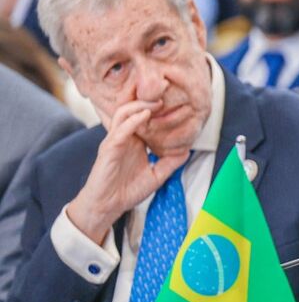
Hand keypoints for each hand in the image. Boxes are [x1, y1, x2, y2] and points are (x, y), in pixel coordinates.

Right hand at [66, 100, 187, 243]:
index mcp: (134, 141)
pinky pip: (120, 130)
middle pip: (131, 110)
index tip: (173, 102)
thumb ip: (170, 163)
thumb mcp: (156, 176)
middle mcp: (123, 137)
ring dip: (140, 105)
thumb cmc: (127, 190)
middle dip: (147, 100)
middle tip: (165, 95)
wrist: (108, 206)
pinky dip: (133, 120)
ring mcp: (115, 141)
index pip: (143, 118)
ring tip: (157, 101)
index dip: (155, 109)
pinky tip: (145, 115)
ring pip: (123, 114)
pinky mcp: (109, 149)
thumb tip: (187, 151)